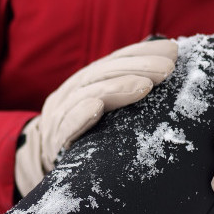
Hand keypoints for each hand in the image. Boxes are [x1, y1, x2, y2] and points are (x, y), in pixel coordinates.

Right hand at [15, 38, 178, 196]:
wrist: (41, 163)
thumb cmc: (84, 138)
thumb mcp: (104, 112)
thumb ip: (125, 96)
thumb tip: (167, 77)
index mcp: (86, 83)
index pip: (114, 61)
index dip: (142, 52)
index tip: (172, 50)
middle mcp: (71, 93)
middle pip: (103, 73)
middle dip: (137, 67)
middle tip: (167, 69)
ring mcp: (60, 116)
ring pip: (86, 94)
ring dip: (117, 87)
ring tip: (145, 86)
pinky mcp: (54, 142)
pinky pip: (66, 127)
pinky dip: (80, 115)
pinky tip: (97, 107)